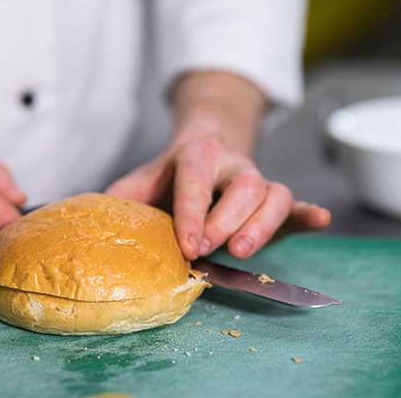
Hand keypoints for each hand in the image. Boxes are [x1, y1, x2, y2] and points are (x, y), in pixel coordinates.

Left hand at [106, 72, 329, 259]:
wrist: (204, 149)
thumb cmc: (169, 174)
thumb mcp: (140, 182)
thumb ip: (118, 200)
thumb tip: (82, 223)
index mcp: (195, 156)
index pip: (195, 180)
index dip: (193, 212)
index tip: (188, 244)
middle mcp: (231, 166)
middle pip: (242, 186)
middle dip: (228, 219)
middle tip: (211, 249)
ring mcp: (256, 181)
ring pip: (274, 194)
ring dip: (264, 223)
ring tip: (244, 251)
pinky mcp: (274, 199)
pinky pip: (295, 203)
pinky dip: (307, 214)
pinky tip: (318, 219)